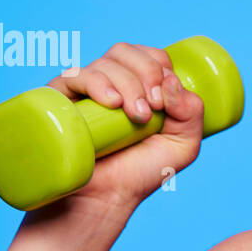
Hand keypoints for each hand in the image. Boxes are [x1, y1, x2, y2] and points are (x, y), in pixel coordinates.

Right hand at [43, 42, 205, 211]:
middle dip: (146, 74)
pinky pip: (74, 76)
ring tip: (135, 116)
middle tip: (151, 111)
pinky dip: (95, 82)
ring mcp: (84, 90)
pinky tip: (110, 101)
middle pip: (127, 52)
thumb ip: (192, 114)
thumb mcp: (182, 145)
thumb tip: (172, 82)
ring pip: (106, 63)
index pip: (151, 56)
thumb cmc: (140, 172)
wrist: (105, 199)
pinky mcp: (59, 100)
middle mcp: (110, 82)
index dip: (161, 69)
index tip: (164, 104)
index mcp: (139, 85)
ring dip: (127, 84)